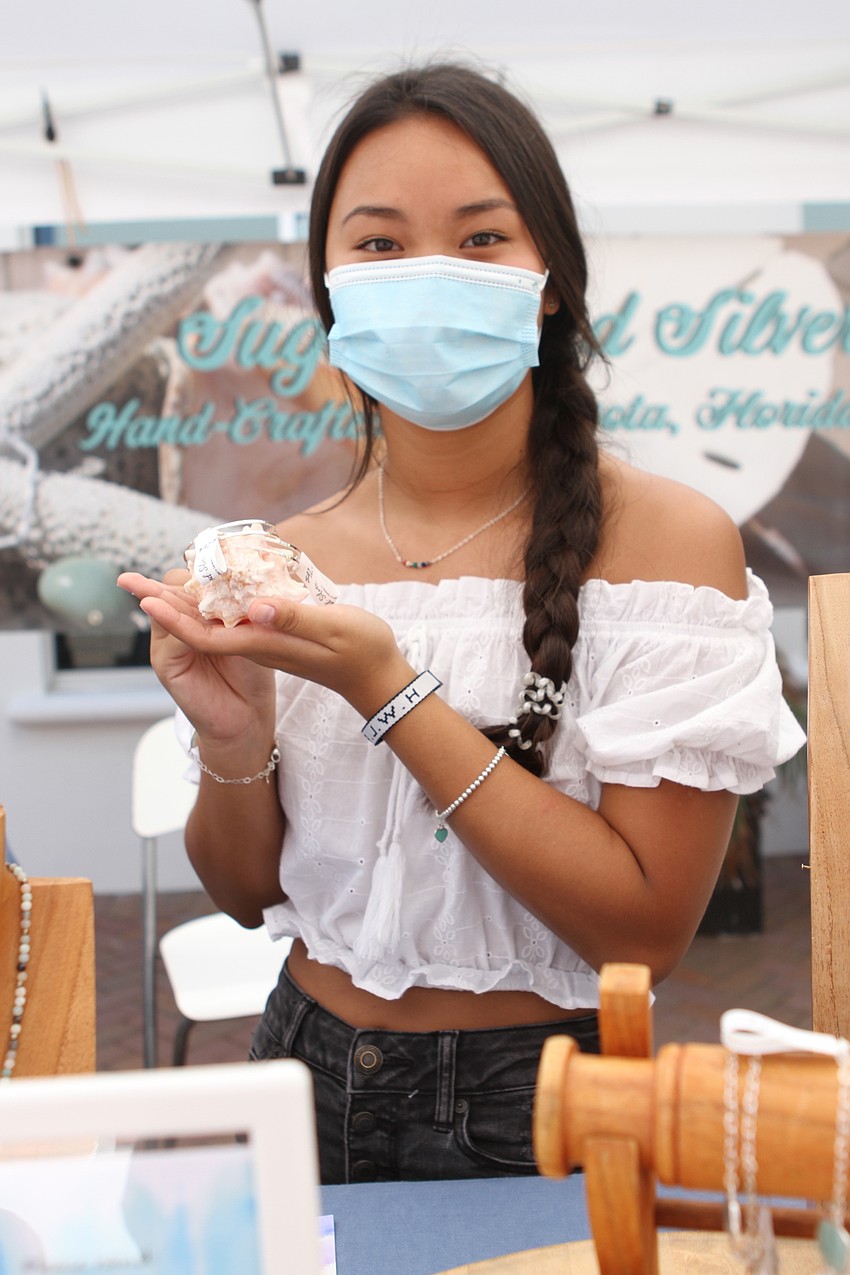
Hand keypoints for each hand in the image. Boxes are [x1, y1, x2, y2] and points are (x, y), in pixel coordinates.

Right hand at [118, 569, 275, 745]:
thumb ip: (243, 608)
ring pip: (163, 605)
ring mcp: (170, 642)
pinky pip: (166, 633)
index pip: (193, 579)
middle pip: (172, 587)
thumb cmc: (254, 674)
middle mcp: (182, 623)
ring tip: (139, 577)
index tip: (217, 550)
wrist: (248, 718)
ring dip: (159, 591)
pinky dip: (165, 618)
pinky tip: (155, 604)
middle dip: (179, 573)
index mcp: (200, 612)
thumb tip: (252, 575)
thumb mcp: (252, 633)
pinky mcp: (166, 662)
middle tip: (194, 558)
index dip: (204, 565)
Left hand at [118, 570, 412, 723]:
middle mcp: (258, 646)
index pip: (204, 634)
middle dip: (165, 602)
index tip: (143, 596)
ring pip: (215, 621)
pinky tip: (215, 583)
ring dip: (186, 599)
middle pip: (200, 625)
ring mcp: (266, 643)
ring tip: (156, 574)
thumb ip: (294, 617)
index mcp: (264, 645)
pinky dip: (217, 600)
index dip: (172, 616)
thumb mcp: (333, 631)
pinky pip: (235, 618)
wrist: (381, 682)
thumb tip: (256, 606)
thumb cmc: (363, 655)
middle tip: (130, 578)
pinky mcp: (277, 638)